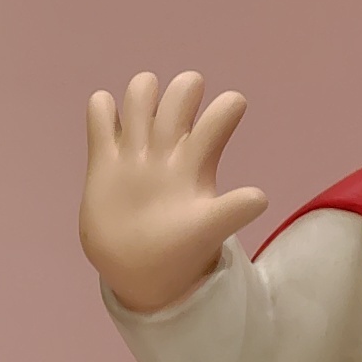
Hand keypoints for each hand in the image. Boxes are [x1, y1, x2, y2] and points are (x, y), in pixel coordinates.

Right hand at [81, 71, 267, 315]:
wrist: (138, 271)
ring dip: (142, 94)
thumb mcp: (208, 232)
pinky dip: (102, 110)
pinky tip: (108, 132)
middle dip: (182, 91)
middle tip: (176, 122)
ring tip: (139, 122)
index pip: (221, 113)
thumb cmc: (179, 249)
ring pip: (141, 92)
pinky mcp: (103, 160)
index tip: (222, 124)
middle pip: (180, 90)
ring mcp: (136, 151)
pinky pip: (100, 114)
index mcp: (198, 159)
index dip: (225, 108)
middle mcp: (170, 147)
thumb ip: (231, 212)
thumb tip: (261, 198)